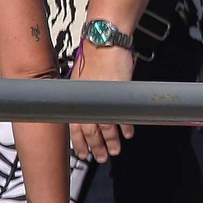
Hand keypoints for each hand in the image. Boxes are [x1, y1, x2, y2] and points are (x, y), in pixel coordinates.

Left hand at [69, 42, 135, 159]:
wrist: (105, 44)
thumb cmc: (94, 57)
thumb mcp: (80, 79)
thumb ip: (83, 95)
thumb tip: (87, 106)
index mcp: (75, 100)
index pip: (74, 130)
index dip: (79, 144)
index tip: (84, 154)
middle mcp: (86, 103)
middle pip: (91, 133)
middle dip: (97, 148)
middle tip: (102, 157)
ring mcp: (102, 100)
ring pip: (105, 129)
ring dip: (111, 141)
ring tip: (116, 150)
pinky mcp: (117, 96)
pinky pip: (121, 117)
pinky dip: (125, 127)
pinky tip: (128, 133)